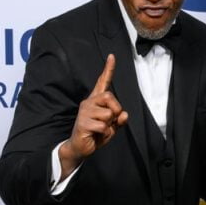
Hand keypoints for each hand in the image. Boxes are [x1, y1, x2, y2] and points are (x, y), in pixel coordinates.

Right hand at [59, 55, 126, 175]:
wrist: (81, 148)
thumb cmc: (96, 135)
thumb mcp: (111, 127)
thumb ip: (119, 120)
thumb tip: (124, 114)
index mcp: (96, 101)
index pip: (102, 82)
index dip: (108, 70)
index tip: (112, 56)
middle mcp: (89, 102)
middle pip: (109, 96)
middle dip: (116, 109)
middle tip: (111, 120)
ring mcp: (84, 112)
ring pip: (108, 114)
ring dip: (109, 125)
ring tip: (100, 129)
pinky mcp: (83, 123)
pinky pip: (103, 126)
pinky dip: (105, 133)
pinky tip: (96, 134)